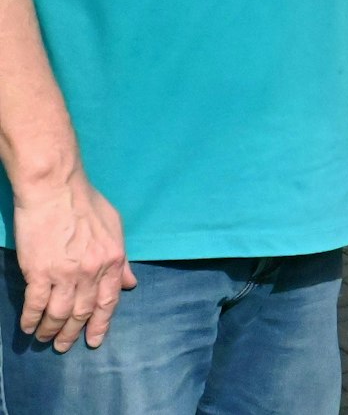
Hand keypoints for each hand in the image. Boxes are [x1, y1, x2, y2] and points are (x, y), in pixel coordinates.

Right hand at [12, 173, 135, 351]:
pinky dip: (32, 319)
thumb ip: (122, 259)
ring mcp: (65, 274)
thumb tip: (131, 283)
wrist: (55, 188)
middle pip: (83, 311)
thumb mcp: (115, 227)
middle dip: (73, 332)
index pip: (110, 301)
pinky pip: (36, 304)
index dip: (102, 323)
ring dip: (51, 330)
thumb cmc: (85, 202)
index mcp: (113, 260)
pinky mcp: (39, 272)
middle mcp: (92, 271)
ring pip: (59, 313)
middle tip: (64, 346)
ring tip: (45, 338)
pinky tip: (29, 327)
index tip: (94, 340)